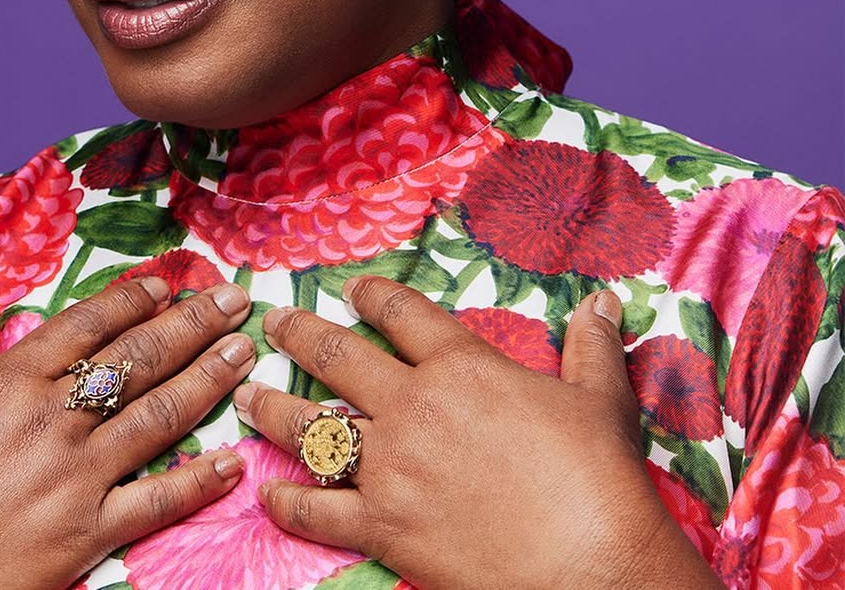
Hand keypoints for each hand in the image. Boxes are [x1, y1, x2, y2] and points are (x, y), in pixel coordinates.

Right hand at [0, 275, 255, 589]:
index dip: (132, 299)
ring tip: (245, 351)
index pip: (86, 326)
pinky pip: (155, 502)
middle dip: (192, 323)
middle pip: (137, 358)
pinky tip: (232, 462)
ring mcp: (73, 477)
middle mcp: (51, 420)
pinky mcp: (84, 536)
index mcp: (8, 384)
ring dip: (208, 379)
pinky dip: (198, 482)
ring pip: (158, 415)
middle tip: (235, 297)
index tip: (168, 282)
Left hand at [234, 277, 720, 589]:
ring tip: (245, 395)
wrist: (591, 562)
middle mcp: (413, 406)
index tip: (350, 289)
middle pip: (338, 356)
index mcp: (461, 366)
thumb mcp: (600, 399)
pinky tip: (266, 493)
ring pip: (311, 427)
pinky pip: (317, 511)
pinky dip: (286, 503)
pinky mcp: (383, 526)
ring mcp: (391, 467)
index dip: (370, 295)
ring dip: (271, 408)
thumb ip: (591, 346)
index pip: (401, 313)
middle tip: (273, 322)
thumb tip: (605, 302)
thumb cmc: (598, 478)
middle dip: (298, 334)